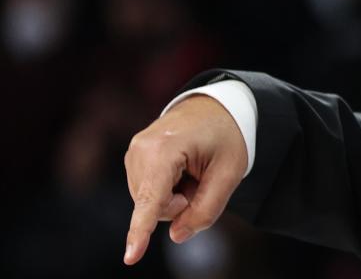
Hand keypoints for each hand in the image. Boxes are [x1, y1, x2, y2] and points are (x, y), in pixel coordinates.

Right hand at [122, 94, 247, 264]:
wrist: (215, 104)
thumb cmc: (226, 135)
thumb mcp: (230, 172)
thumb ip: (207, 209)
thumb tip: (177, 235)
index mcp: (164, 149)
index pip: (151, 200)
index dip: (140, 231)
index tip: (131, 256)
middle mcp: (140, 150)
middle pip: (155, 208)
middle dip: (181, 203)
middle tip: (202, 176)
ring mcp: (133, 153)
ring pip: (149, 203)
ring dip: (174, 195)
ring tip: (192, 168)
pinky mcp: (133, 157)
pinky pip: (147, 192)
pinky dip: (167, 188)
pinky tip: (181, 168)